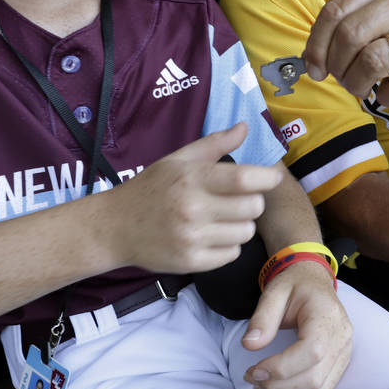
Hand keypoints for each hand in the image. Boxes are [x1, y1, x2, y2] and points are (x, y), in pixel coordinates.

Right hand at [108, 123, 282, 272]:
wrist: (115, 227)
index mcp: (191, 178)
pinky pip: (232, 254)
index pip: (243, 180)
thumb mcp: (178, 160)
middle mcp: (192, 208)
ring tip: (222, 219)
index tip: (273, 177)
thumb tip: (245, 127)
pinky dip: (228, 246)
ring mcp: (191, 238)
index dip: (266, 178)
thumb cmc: (151, 188)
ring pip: (246, 232)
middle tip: (237, 200)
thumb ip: (214, 144)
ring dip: (241, 225)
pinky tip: (211, 236)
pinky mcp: (191, 262)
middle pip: (253, 208)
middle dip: (252, 202)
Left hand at [242, 261, 351, 388]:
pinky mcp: (339, 365)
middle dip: (278, 386)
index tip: (254, 371)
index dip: (281, 368)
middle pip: (314, 378)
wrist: (314, 283)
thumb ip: (262, 317)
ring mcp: (344, 354)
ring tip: (262, 386)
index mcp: (327, 316)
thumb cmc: (295, 286)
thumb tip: (250, 345)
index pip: (311, 352)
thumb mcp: (274, 292)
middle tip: (252, 379)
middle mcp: (342, 338)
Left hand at [303, 0, 388, 105]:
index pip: (336, 10)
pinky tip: (385, 92)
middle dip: (336, 65)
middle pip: (350, 35)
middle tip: (340, 78)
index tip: (314, 67)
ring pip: (372, 61)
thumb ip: (346, 22)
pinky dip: (384, 97)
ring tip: (360, 87)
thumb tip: (312, 59)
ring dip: (356, 83)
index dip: (317, 44)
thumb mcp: (381, 6)